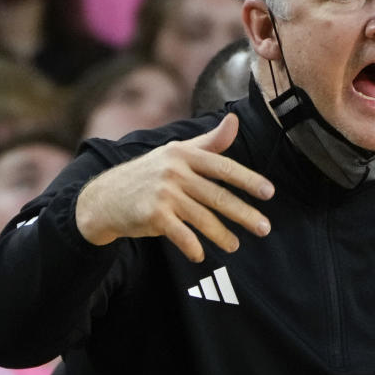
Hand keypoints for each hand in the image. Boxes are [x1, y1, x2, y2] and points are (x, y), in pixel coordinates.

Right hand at [75, 114, 274, 261]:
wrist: (105, 197)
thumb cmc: (149, 173)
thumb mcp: (177, 152)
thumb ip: (209, 141)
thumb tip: (235, 120)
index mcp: (184, 153)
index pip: (223, 167)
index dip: (248, 179)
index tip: (269, 192)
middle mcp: (174, 171)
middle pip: (217, 195)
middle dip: (244, 214)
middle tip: (264, 228)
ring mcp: (163, 193)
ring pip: (202, 217)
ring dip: (222, 235)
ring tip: (235, 246)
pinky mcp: (152, 215)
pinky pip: (180, 234)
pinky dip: (192, 246)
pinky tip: (201, 255)